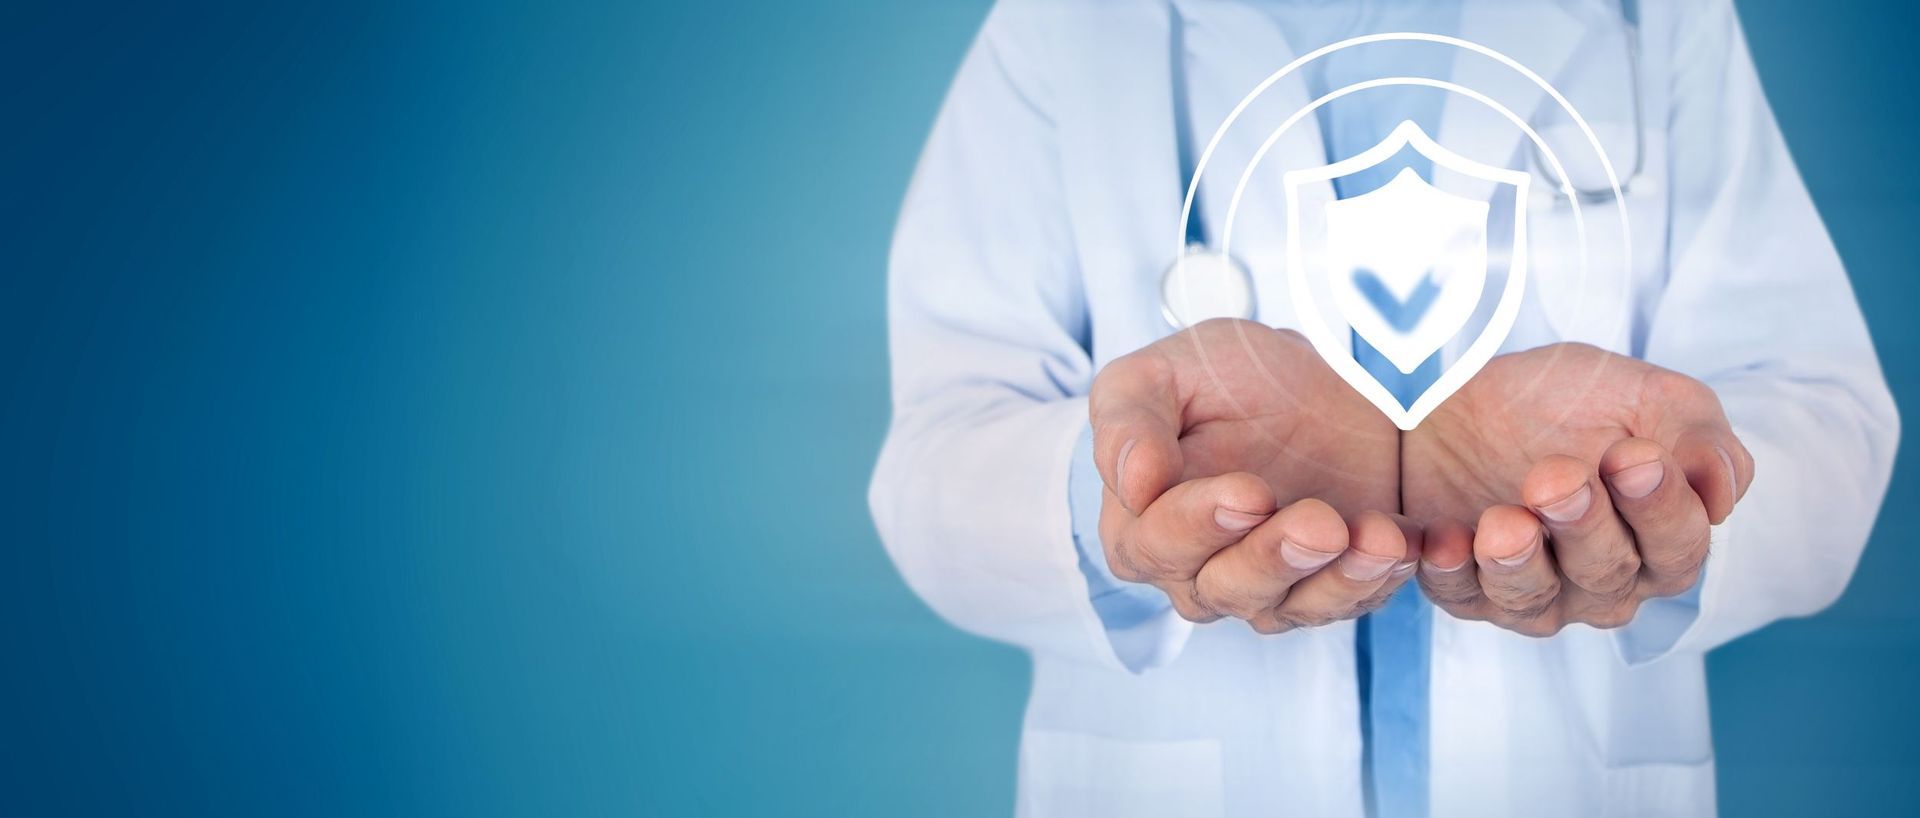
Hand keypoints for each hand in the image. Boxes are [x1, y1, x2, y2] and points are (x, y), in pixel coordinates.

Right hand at [1089, 318, 1408, 631]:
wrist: (1321, 378)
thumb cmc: (1230, 376)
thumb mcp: (1167, 373)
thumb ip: (1130, 420)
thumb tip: (1132, 483)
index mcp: (1141, 523)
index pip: (1153, 545)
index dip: (1196, 526)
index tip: (1247, 491)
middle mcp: (1195, 571)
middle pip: (1220, 590)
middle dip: (1272, 558)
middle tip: (1319, 521)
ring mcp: (1264, 588)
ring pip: (1287, 609)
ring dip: (1333, 578)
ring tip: (1375, 537)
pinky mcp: (1327, 589)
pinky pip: (1347, 603)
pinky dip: (1377, 577)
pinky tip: (1402, 542)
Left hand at [1402, 343, 1754, 635]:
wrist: (1462, 392)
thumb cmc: (1565, 401)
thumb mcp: (1640, 395)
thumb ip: (1697, 437)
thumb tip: (1724, 493)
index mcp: (1659, 539)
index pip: (1679, 546)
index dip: (1661, 507)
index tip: (1633, 455)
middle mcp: (1604, 580)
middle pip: (1609, 574)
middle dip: (1584, 525)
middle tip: (1555, 477)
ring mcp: (1535, 592)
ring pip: (1535, 600)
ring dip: (1518, 561)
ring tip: (1500, 520)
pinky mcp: (1468, 591)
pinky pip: (1463, 598)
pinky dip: (1453, 573)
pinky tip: (1446, 539)